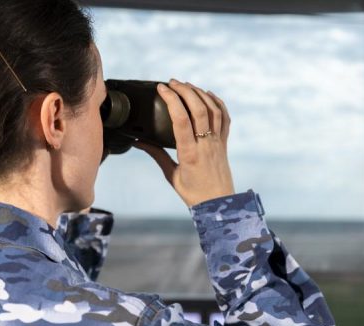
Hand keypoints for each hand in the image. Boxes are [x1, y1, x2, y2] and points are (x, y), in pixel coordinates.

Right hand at [135, 79, 233, 207]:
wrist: (219, 204)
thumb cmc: (193, 194)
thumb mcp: (171, 176)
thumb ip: (157, 155)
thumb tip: (138, 142)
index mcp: (189, 154)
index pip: (181, 120)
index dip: (171, 100)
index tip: (161, 88)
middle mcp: (205, 145)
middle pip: (198, 109)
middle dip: (185, 91)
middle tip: (172, 82)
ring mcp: (217, 142)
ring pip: (213, 110)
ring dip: (200, 93)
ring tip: (186, 85)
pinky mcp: (224, 143)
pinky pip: (225, 118)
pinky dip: (217, 102)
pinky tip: (208, 94)